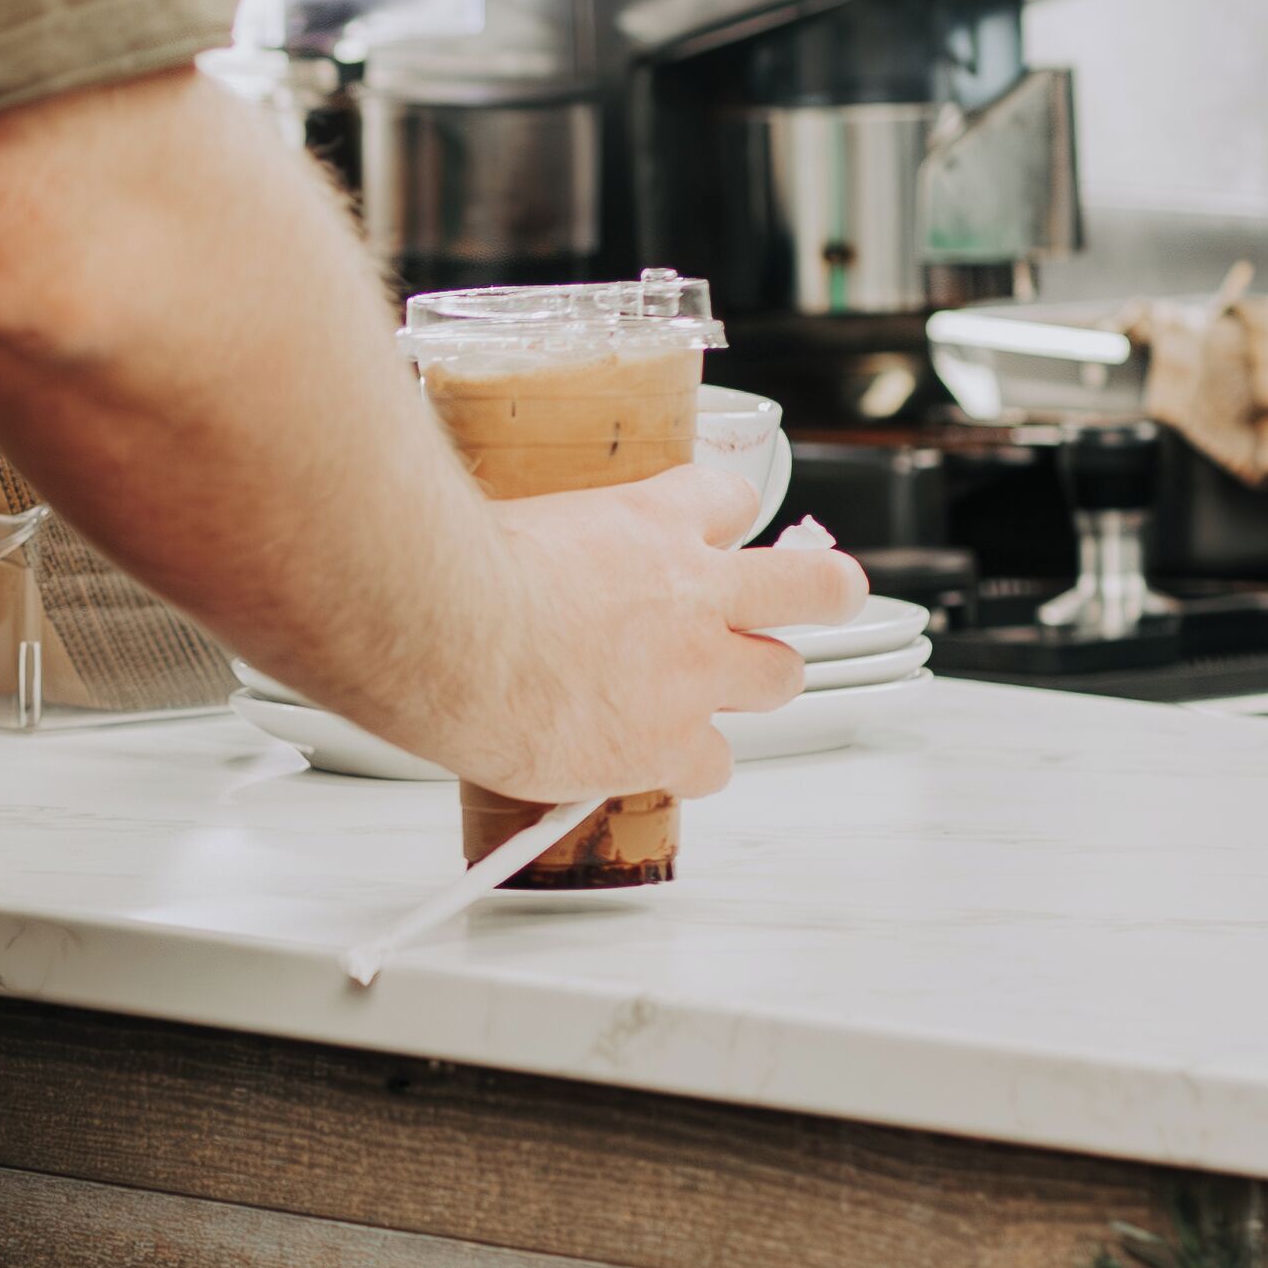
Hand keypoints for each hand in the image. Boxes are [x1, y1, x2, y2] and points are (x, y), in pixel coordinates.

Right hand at [455, 465, 867, 802]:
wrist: (442, 632)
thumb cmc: (453, 571)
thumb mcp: (514, 516)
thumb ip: (549, 536)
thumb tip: (515, 541)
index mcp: (652, 520)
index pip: (730, 500)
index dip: (725, 519)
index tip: (716, 534)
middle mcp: (693, 593)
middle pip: (813, 587)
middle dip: (825, 591)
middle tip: (825, 596)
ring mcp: (691, 673)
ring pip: (780, 679)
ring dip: (755, 683)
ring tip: (718, 690)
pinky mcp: (668, 745)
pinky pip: (716, 766)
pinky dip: (693, 764)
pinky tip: (659, 758)